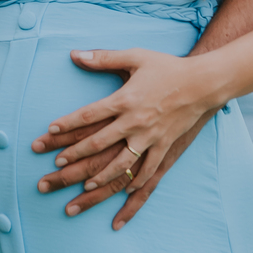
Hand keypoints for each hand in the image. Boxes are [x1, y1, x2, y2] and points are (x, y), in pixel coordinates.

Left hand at [31, 48, 216, 221]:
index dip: (67, 124)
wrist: (203, 82)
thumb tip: (75, 54)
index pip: (89, 115)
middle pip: (98, 144)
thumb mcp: (135, 57)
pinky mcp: (165, 147)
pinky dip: (136, 187)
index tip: (49, 132)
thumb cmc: (167, 67)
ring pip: (121, 165)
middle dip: (73, 156)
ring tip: (82, 188)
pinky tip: (124, 198)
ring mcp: (151, 138)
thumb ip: (104, 57)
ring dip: (99, 178)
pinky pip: (149, 172)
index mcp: (125, 99)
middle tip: (54, 167)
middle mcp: (135, 122)